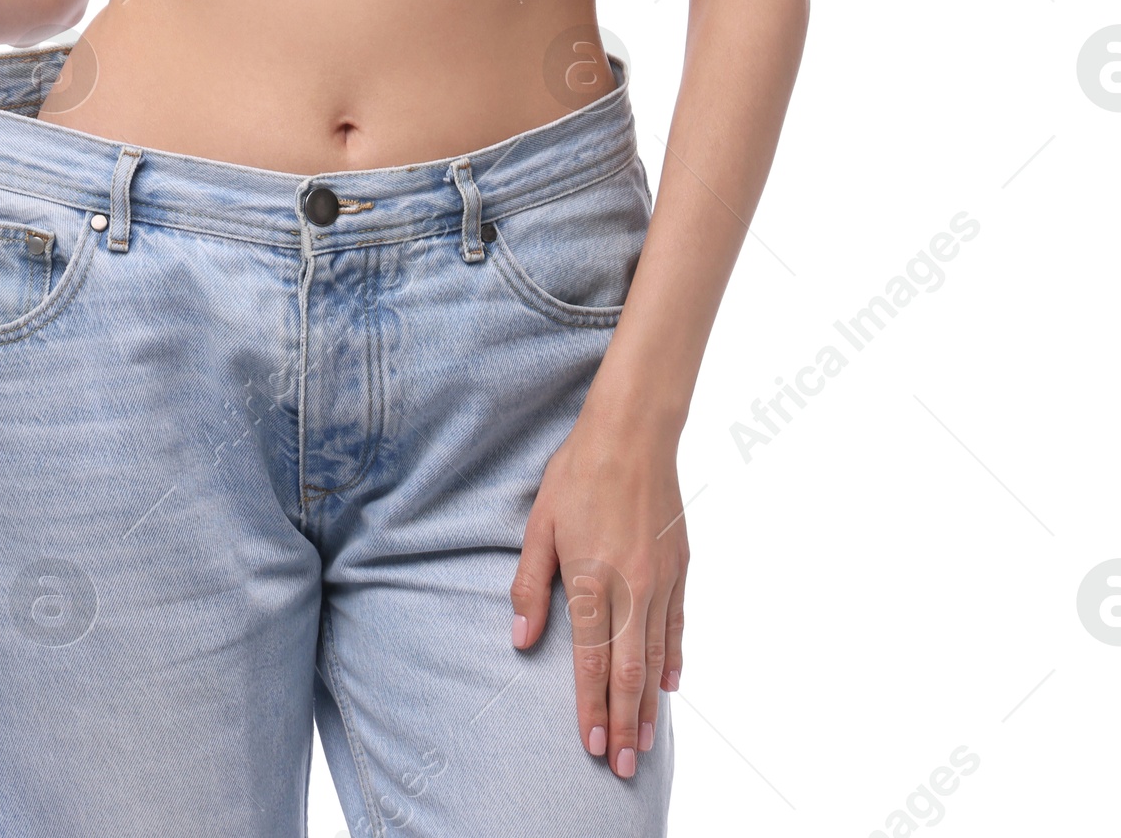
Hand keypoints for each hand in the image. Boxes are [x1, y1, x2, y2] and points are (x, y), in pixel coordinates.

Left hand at [509, 408, 686, 779]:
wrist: (633, 433)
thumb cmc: (578, 474)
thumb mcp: (540, 524)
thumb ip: (530, 585)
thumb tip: (521, 639)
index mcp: (591, 580)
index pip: (590, 662)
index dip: (590, 709)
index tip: (592, 747)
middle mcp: (631, 588)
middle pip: (628, 672)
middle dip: (624, 724)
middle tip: (624, 767)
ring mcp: (660, 579)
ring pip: (657, 656)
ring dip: (649, 703)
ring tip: (645, 741)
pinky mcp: (680, 566)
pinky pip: (677, 624)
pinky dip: (673, 658)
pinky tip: (669, 684)